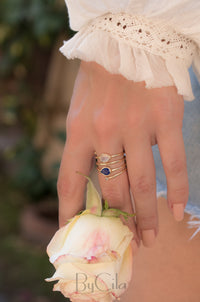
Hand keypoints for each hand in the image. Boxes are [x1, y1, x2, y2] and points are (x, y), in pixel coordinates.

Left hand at [57, 61, 188, 247]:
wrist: (126, 40)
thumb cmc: (100, 78)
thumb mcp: (80, 109)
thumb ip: (85, 143)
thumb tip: (96, 179)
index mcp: (78, 129)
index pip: (71, 181)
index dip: (70, 212)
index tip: (74, 233)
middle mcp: (105, 131)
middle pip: (112, 189)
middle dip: (118, 219)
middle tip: (124, 239)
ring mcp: (137, 127)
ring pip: (143, 183)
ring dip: (146, 216)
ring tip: (148, 238)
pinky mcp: (165, 119)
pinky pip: (173, 164)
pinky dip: (176, 192)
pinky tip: (175, 213)